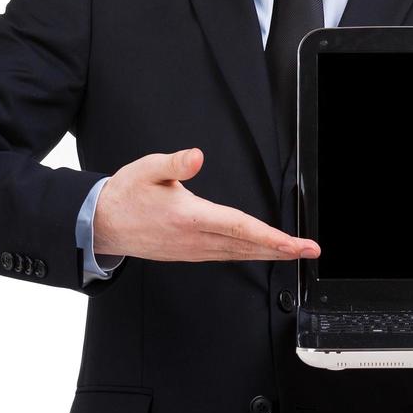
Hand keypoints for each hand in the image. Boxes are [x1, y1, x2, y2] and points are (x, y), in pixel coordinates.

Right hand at [93, 147, 319, 262]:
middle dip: (281, 250)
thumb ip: (175, 163)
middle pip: (246, 246)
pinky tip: (261, 251)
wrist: (102, 223)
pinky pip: (226, 256)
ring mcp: (192, 250)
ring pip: (239, 254)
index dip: (270, 236)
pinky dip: (249, 254)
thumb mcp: (148, 169)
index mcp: (188, 217)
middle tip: (309, 250)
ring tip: (295, 251)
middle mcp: (194, 238)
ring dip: (269, 253)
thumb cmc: (126, 194)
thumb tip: (197, 156)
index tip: (294, 242)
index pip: (238, 228)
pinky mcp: (190, 253)